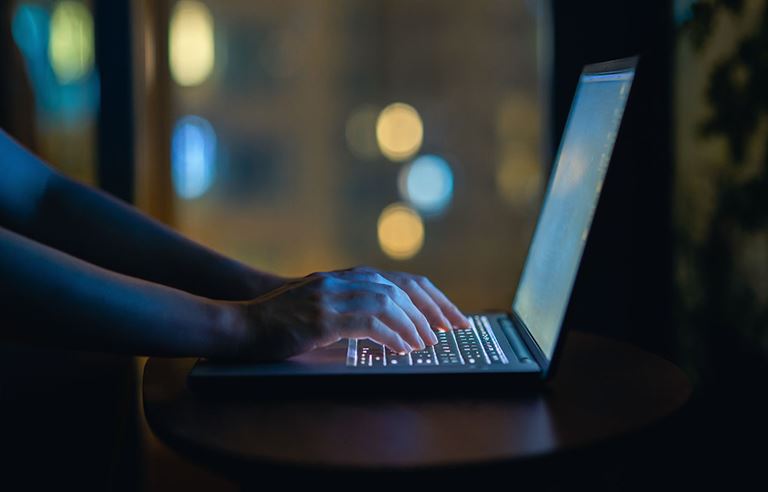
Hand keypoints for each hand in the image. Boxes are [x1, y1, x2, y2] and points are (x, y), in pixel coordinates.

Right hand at [233, 267, 467, 359]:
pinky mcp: (321, 319)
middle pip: (400, 289)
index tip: (452, 317)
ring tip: (426, 344)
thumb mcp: (322, 304)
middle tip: (452, 330)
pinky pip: (367, 323)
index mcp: (346, 277)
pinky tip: (403, 349)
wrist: (241, 323)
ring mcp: (331, 297)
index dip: (431, 298)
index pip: (400, 281)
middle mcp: (342, 281)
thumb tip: (390, 325)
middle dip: (432, 310)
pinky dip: (392, 336)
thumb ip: (352, 305)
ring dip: (413, 325)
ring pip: (387, 303)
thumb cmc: (282, 319)